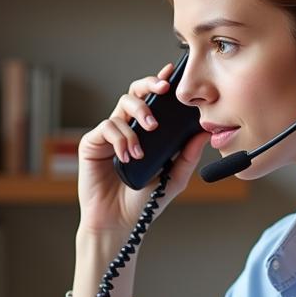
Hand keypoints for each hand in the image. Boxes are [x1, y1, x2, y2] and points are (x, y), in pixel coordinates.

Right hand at [76, 62, 208, 237]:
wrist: (118, 222)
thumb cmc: (142, 201)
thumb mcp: (173, 178)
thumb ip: (188, 156)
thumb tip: (203, 132)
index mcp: (146, 133)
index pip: (153, 101)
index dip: (160, 83)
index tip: (172, 74)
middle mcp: (127, 128)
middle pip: (135, 92)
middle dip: (149, 86)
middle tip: (162, 90)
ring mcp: (109, 135)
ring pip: (122, 106)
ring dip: (138, 118)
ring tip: (143, 145)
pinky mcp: (92, 143)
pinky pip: (107, 127)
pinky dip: (120, 138)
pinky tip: (127, 156)